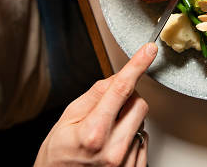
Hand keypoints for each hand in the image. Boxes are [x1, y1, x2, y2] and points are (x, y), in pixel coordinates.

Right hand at [34, 43, 156, 165]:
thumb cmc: (58, 154)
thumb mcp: (68, 118)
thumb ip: (96, 95)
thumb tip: (118, 76)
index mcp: (93, 132)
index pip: (121, 89)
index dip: (137, 66)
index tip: (148, 51)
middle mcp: (113, 149)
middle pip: (139, 104)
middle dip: (128, 99)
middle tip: (109, 108)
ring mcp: (125, 162)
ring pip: (142, 121)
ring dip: (129, 119)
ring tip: (107, 132)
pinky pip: (143, 140)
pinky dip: (132, 136)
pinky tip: (113, 144)